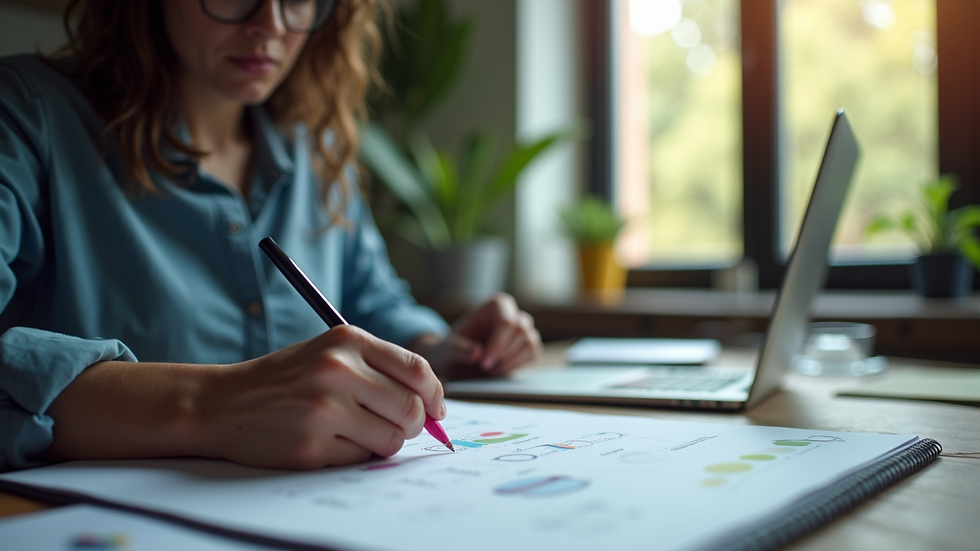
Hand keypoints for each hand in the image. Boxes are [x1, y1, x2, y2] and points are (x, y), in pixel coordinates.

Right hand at [200, 325, 444, 469]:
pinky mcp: (311, 445)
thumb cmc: (286, 378)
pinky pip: (361, 457)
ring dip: (384, 441)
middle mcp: (337, 371)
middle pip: (411, 409)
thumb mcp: (330, 352)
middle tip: (398, 425)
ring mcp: (324, 409)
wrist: (223, 402)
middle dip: (414, 423)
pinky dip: (355, 453)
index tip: (435, 408)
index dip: (435, 394)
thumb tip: (434, 405)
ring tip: (358, 431)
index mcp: (347, 340)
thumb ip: (380, 369)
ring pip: (392, 438)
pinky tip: (329, 439)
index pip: (417, 370)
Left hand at [413, 293, 541, 379]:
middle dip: (503, 355)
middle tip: (485, 368)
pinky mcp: (528, 345)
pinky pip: (534, 354)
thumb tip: (477, 352)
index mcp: (495, 305)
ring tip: (490, 370)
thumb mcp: (447, 352)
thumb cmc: (452, 351)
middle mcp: (512, 313)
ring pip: (530, 343)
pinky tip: (500, 369)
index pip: (507, 321)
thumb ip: (459, 351)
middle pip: (521, 332)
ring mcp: (523, 329)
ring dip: (511, 361)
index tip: (484, 362)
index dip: (498, 344)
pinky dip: (518, 365)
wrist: (457, 362)